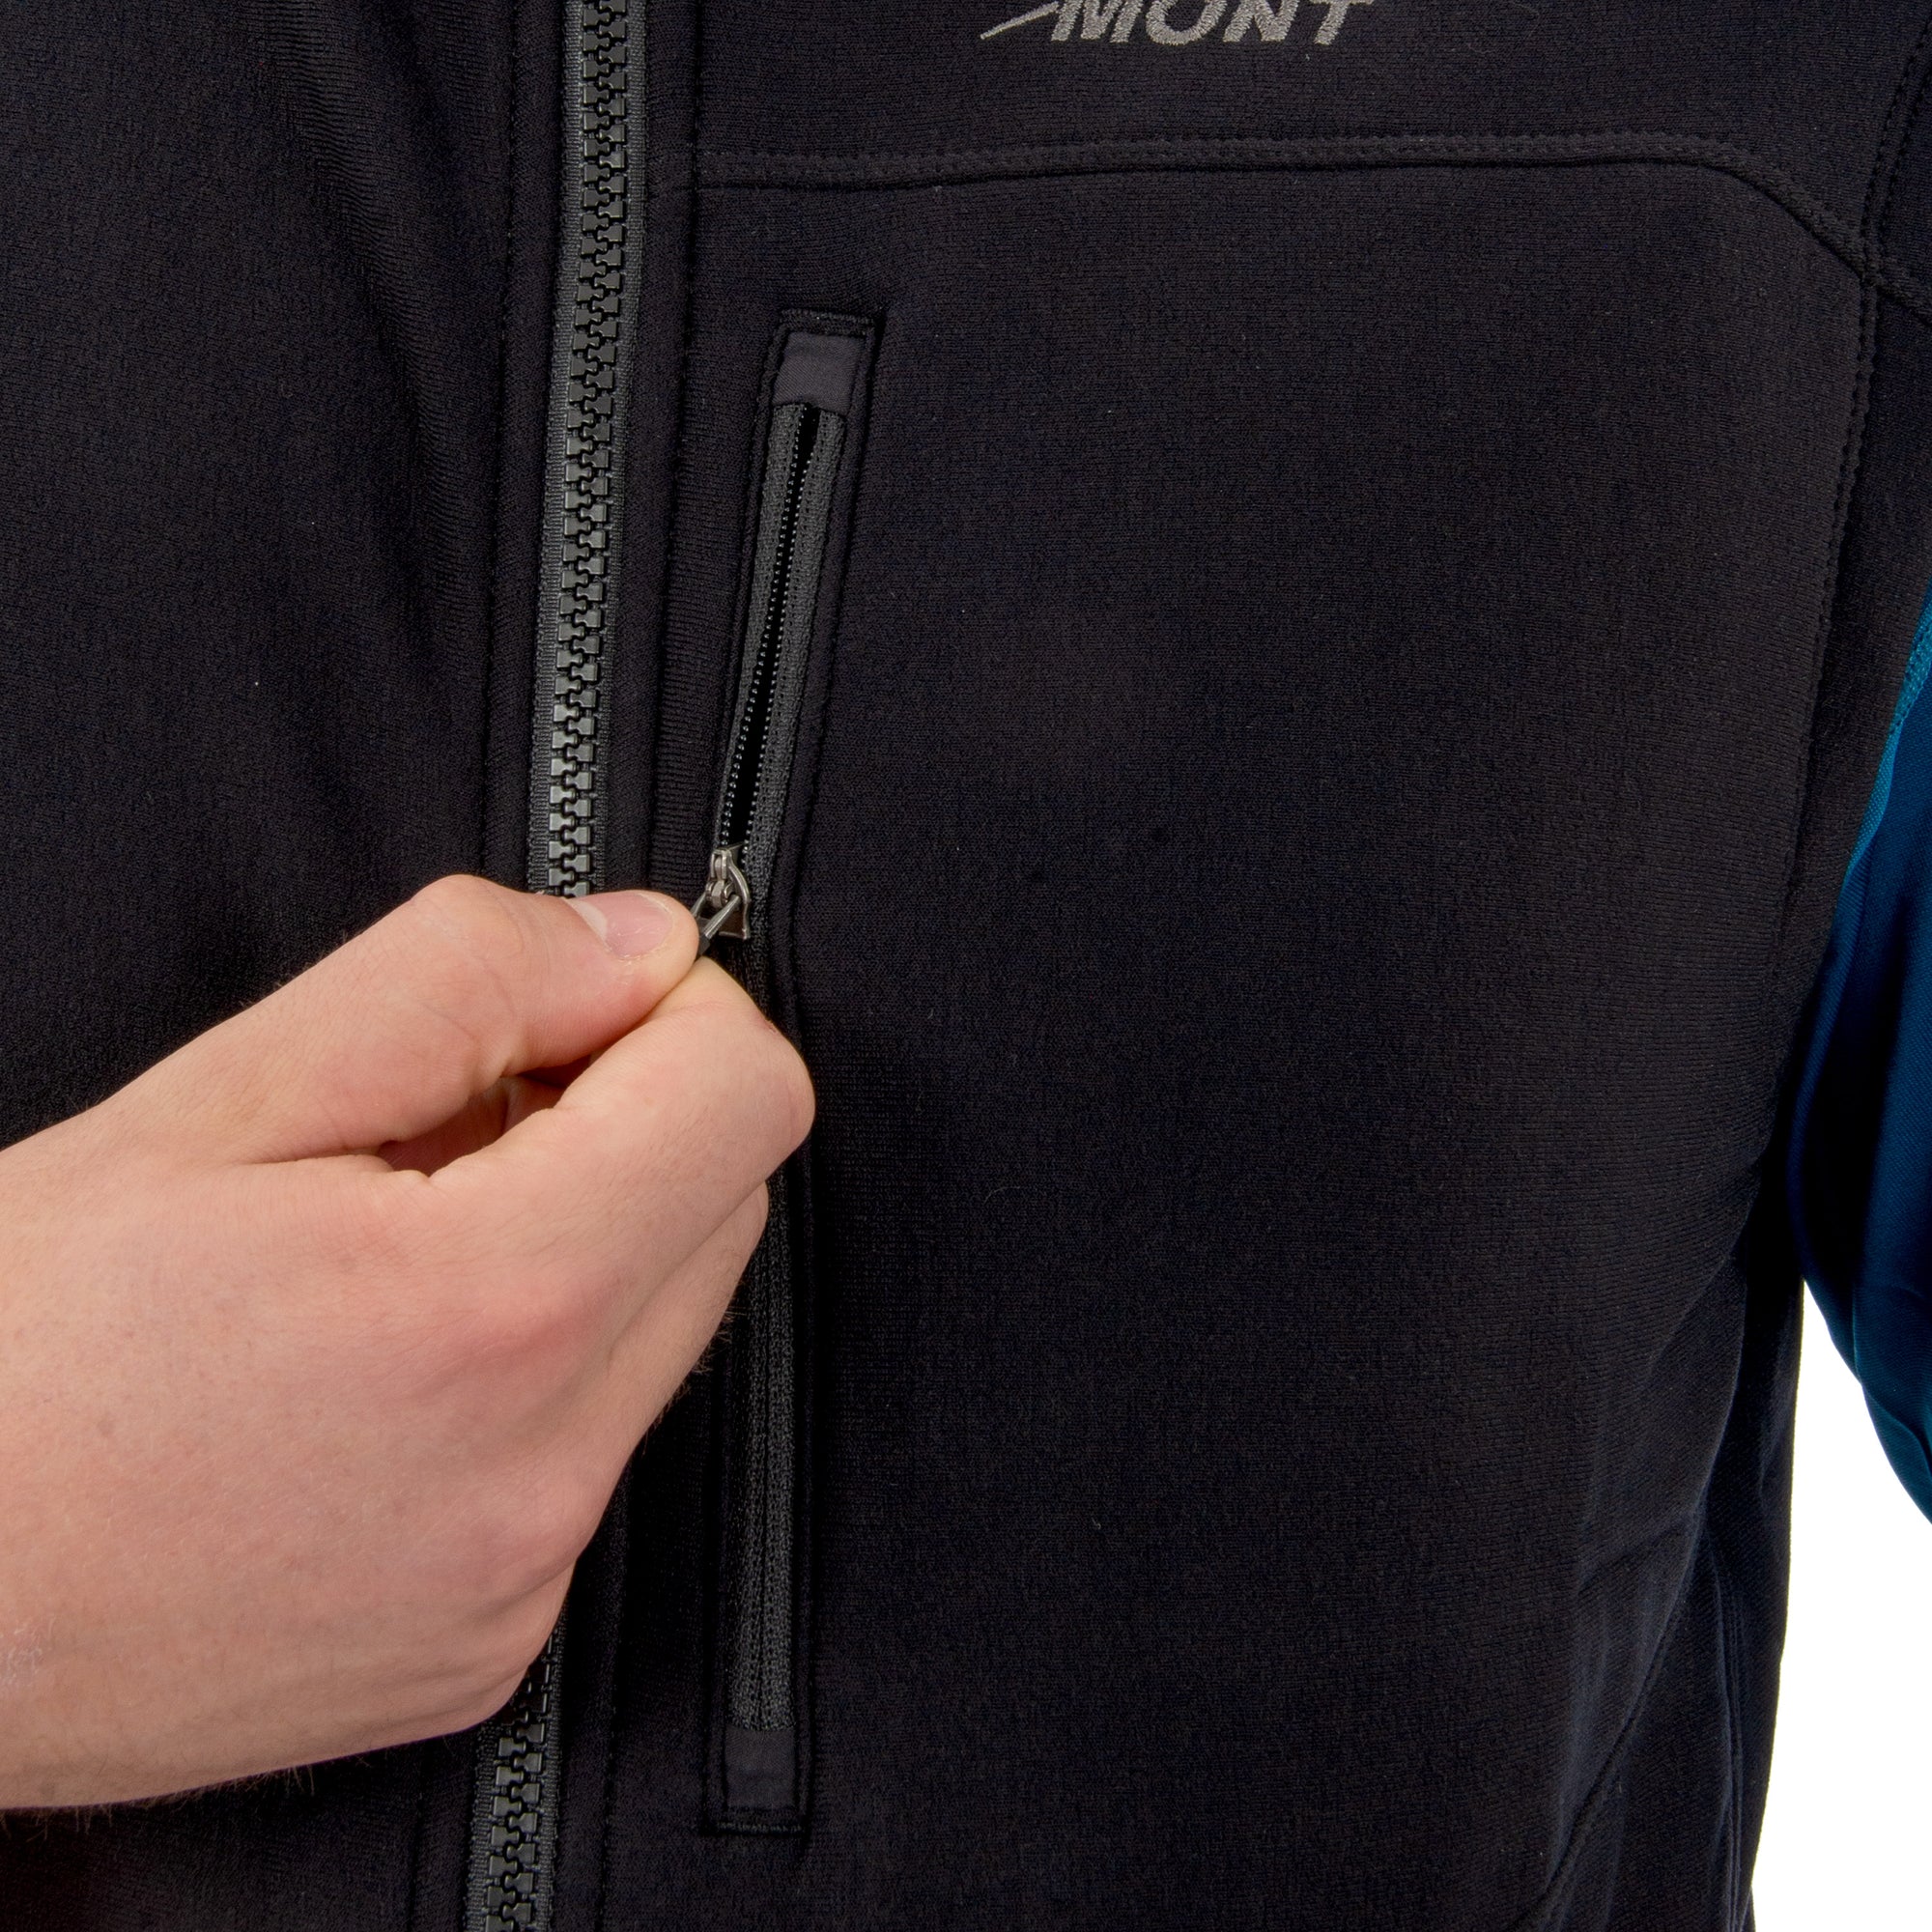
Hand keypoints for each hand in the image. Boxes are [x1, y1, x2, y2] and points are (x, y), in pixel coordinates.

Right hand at [0, 876, 810, 1806]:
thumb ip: (464, 982)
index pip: (751, 1098)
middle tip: (435, 1131)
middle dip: (621, 1130)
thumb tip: (646, 944)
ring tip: (384, 1258)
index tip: (559, 1018)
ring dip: (577, 1253)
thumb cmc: (10, 1351)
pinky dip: (531, 1383)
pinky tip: (379, 1378)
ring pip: (665, 1330)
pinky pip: (592, 1453)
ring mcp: (523, 1580)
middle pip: (724, 1208)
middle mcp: (542, 1471)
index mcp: (492, 1307)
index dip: (672, 1017)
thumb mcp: (217, 1101)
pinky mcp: (494, 1646)